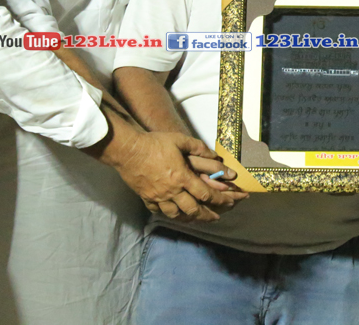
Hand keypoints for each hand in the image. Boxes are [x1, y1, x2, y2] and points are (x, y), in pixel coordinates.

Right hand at [115, 131, 246, 221]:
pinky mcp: (146, 198)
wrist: (128, 151)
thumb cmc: (155, 143)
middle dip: (208, 215)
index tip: (230, 202)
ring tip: (196, 218)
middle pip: (193, 210)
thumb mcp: (180, 140)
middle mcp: (172, 191)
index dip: (220, 200)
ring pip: (176, 215)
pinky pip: (159, 211)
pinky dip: (168, 213)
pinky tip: (172, 212)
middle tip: (216, 217)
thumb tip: (216, 155)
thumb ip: (199, 148)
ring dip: (189, 218)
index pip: (206, 194)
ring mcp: (158, 197)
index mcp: (183, 177)